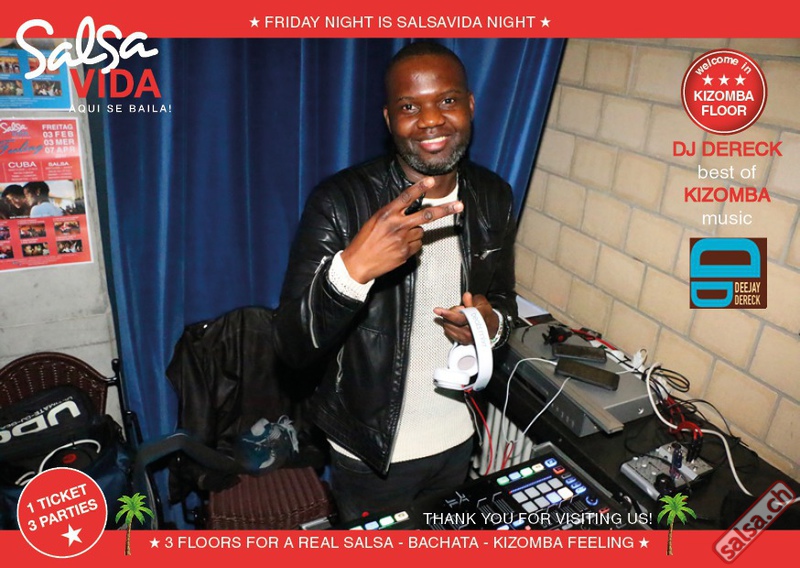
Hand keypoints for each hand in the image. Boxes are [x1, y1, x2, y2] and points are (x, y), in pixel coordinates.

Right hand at [340, 177, 462, 282]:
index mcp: (386, 214)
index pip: (406, 197)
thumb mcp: (375, 221)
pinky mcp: (406, 253)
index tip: (431, 180)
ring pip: (420, 232)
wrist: (358, 264)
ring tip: (397, 239)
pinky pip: (417, 246)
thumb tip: (411, 211)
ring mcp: (403, 240)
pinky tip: (398, 248)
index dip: (419, 188)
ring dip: (414, 233)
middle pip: (427, 215)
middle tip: (460, 205)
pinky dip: (411, 246)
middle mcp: (397, 226)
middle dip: (445, 210)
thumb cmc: (365, 241)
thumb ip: (393, 214)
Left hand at [434, 292, 498, 344]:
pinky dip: (450, 325)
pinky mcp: (461, 341)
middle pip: (450, 322)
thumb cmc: (485, 314)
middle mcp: (471, 332)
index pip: (459, 318)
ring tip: (460, 317)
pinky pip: (448, 331)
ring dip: (450, 320)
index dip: (447, 313)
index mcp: (476, 320)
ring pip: (447, 326)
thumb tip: (466, 296)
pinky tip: (457, 322)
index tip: (437, 310)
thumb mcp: (481, 302)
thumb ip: (472, 299)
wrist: (490, 326)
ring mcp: (466, 338)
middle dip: (451, 313)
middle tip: (461, 310)